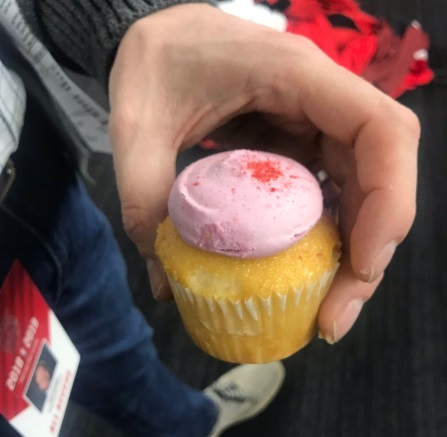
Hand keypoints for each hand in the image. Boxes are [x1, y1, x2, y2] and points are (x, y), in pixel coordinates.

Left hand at [108, 4, 418, 342]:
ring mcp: (314, 118)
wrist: (152, 33)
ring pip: (362, 185)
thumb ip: (145, 201)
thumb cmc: (151, 63)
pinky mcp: (300, 138)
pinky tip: (303, 266)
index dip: (389, 203)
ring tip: (322, 303)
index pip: (381, 132)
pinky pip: (330, 187)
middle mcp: (321, 97)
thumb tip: (164, 285)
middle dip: (370, 248)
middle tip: (334, 312)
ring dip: (352, 247)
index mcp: (297, 76)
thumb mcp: (136, 127)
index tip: (361, 265)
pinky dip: (326, 230)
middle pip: (382, 173)